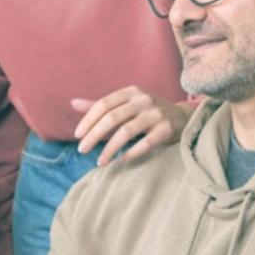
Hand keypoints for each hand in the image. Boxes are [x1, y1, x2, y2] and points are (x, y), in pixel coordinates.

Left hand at [71, 87, 191, 167]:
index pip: (104, 104)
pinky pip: (146, 143)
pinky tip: (121, 160)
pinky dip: (131, 153)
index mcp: (131, 92)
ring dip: (110, 149)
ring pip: (127, 132)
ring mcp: (156, 114)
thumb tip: (73, 103)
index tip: (77, 136)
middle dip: (94, 135)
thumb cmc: (147, 113)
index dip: (88, 119)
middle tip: (82, 150)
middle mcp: (144, 100)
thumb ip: (101, 106)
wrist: (182, 118)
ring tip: (99, 162)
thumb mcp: (126, 105)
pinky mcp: (167, 129)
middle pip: (113, 118)